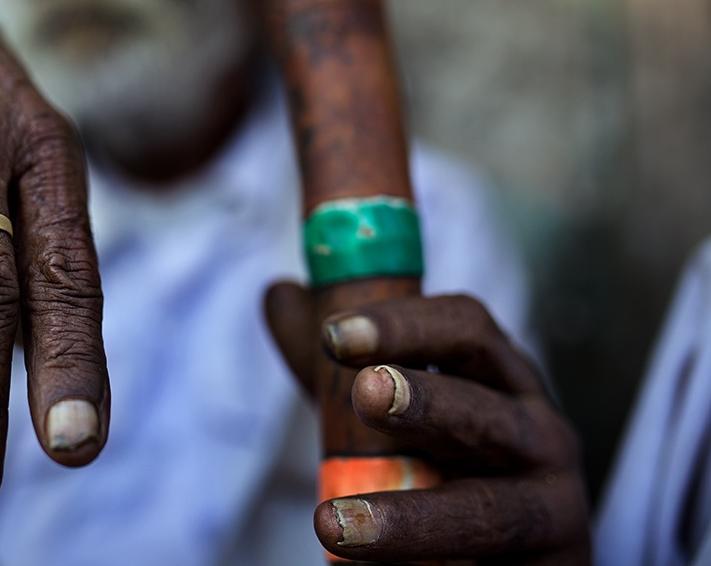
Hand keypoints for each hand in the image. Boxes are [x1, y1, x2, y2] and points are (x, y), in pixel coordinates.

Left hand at [265, 287, 588, 563]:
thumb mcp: (394, 411)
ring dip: (413, 518)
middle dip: (426, 401)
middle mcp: (538, 435)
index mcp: (501, 378)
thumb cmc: (447, 468)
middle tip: (365, 394)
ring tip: (334, 523)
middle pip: (487, 412)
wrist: (505, 558)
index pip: (465, 328)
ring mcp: (552, 510)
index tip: (335, 334)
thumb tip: (281, 293)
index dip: (404, 325)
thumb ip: (334, 364)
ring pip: (490, 511)